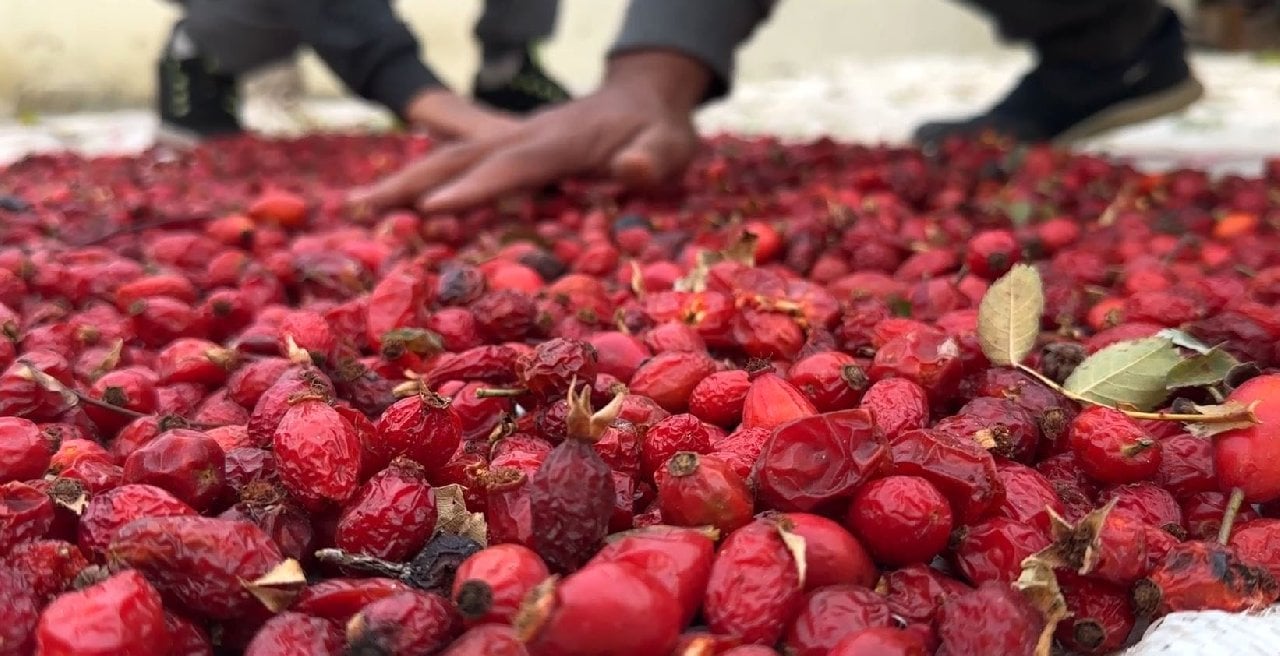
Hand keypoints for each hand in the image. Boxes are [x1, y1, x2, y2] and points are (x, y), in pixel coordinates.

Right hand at [348, 51, 711, 213]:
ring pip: (451, 157)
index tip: (434, 210)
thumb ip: (654, 157)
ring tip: (357, 207)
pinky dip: (425, 180)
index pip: (511, 166)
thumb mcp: (672, 144)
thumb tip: (632, 168)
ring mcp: (513, 140)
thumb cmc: (661, 130)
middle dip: (412, 183)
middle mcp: (525, 137)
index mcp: (560, 142)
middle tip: (360, 208)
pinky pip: (461, 162)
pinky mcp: (509, 148)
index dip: (474, 188)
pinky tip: (396, 203)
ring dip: (405, 181)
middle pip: (460, 158)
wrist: (645, 96)